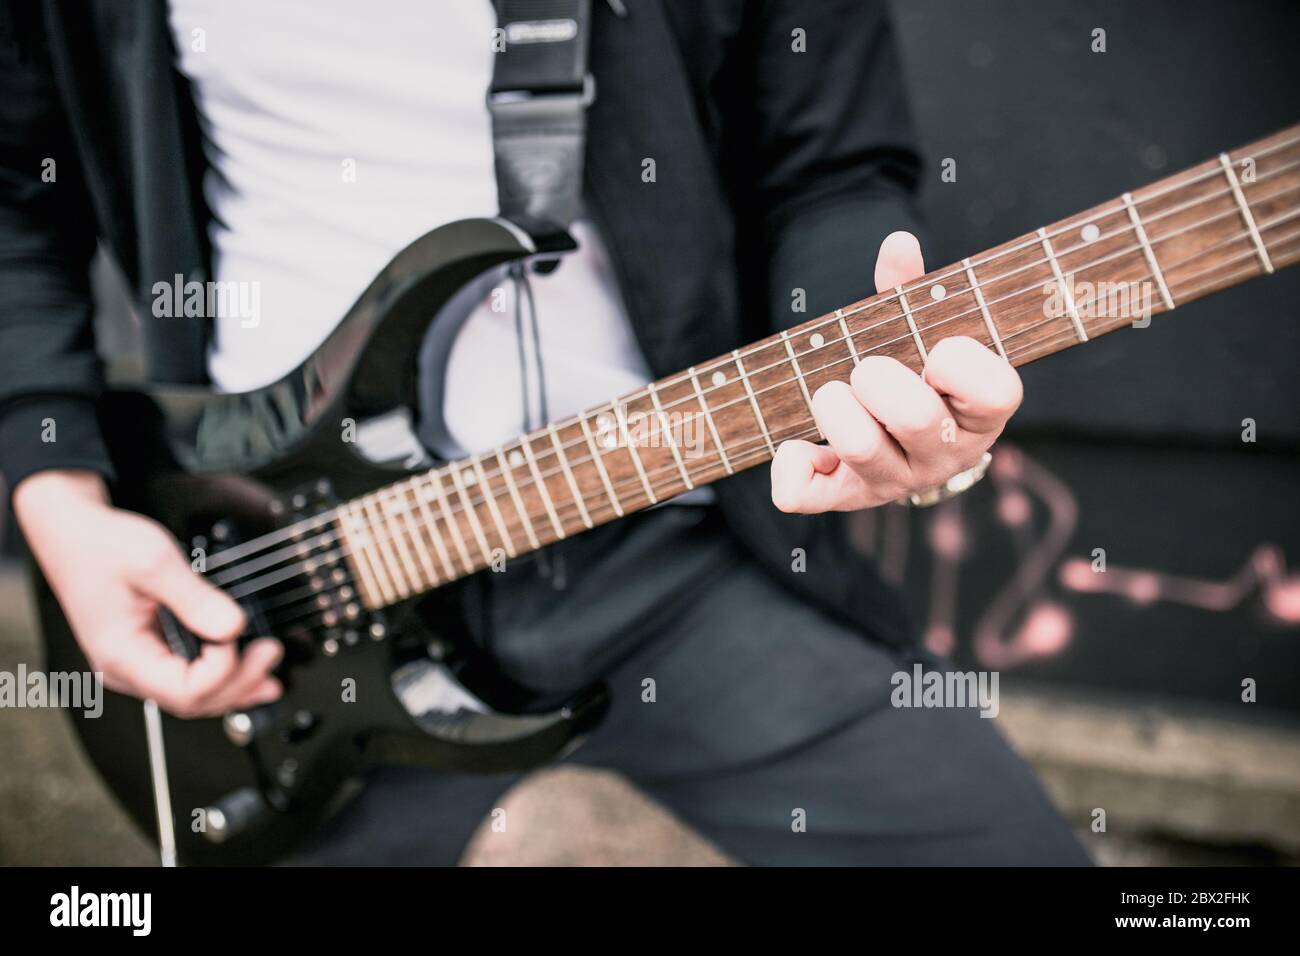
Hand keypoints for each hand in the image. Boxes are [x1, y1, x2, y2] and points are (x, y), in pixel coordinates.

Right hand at [14, 470, 282, 716]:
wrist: (74, 532)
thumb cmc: (102, 545)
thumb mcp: (154, 562)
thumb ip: (195, 598)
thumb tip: (233, 628)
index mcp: (122, 654)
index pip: (182, 690)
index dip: (221, 671)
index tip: (239, 637)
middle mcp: (127, 668)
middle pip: (192, 701)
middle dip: (239, 682)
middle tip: (272, 653)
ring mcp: (138, 662)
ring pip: (193, 695)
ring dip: (236, 685)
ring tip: (271, 668)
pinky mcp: (150, 650)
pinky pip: (188, 676)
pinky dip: (221, 675)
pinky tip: (247, 668)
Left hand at [771, 231, 1022, 512]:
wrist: (900, 447)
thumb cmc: (918, 378)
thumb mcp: (923, 336)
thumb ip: (911, 292)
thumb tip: (897, 244)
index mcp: (980, 414)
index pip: (996, 392)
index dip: (959, 362)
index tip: (937, 352)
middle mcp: (946, 456)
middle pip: (916, 417)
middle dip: (877, 376)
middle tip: (868, 369)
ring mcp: (896, 483)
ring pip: (859, 448)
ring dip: (833, 406)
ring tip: (834, 394)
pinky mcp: (845, 500)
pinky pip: (803, 494)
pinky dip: (790, 463)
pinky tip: (802, 443)